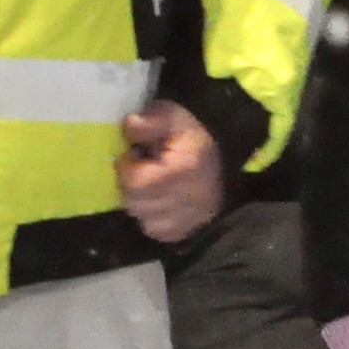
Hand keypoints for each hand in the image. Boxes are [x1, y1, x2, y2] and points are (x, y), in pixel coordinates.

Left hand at [116, 99, 224, 242]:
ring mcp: (191, 218)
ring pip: (145, 220)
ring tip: (149, 186)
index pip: (136, 181)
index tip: (134, 155)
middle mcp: (189, 197)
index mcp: (183, 168)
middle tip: (139, 171)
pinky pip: (158, 231)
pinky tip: (158, 202)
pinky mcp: (189, 229)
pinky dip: (152, 219)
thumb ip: (150, 121)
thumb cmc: (191, 135)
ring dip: (140, 203)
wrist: (222, 155)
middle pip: (137, 203)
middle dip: (130, 186)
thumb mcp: (172, 117)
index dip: (127, 167)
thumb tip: (130, 125)